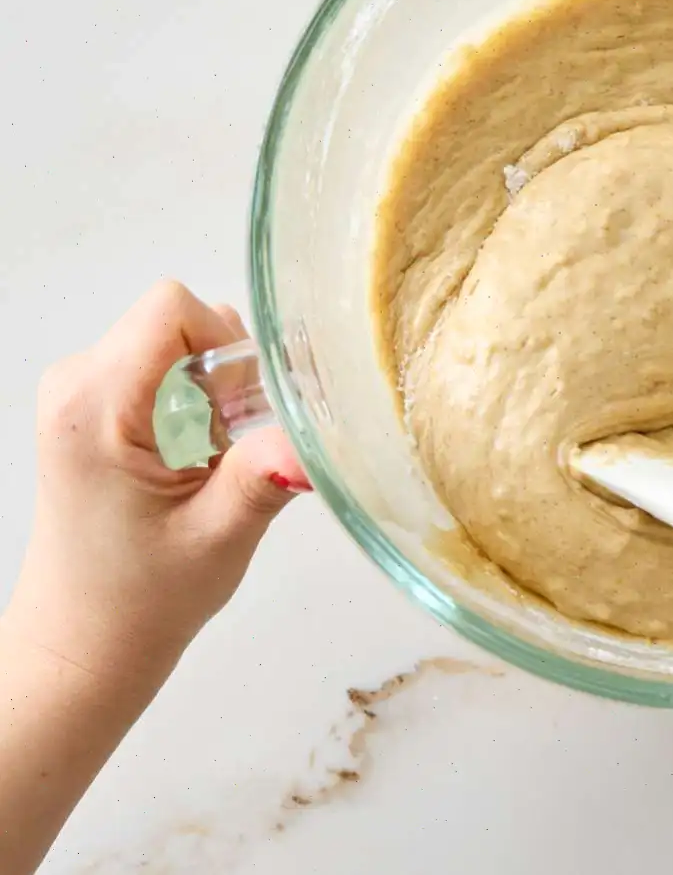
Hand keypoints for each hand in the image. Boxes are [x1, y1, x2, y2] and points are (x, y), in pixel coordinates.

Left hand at [6, 281, 308, 684]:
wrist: (83, 643)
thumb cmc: (141, 599)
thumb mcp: (218, 537)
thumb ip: (263, 477)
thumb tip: (315, 439)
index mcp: (94, 407)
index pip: (173, 310)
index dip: (227, 346)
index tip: (246, 410)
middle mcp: (75, 384)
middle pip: (178, 322)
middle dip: (225, 374)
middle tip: (233, 449)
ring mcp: (79, 393)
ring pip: (175, 342)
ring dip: (213, 391)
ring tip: (212, 462)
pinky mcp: (92, 406)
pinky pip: (161, 367)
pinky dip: (194, 402)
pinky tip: (195, 461)